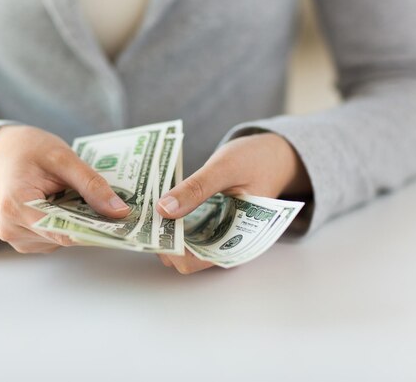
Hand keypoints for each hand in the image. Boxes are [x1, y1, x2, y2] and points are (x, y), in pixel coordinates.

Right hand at [0, 125, 129, 253]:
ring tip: (81, 196)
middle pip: (65, 236)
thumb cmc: (29, 150)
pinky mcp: (26, 240)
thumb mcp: (63, 158)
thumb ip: (91, 184)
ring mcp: (18, 238)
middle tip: (113, 205)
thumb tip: (119, 211)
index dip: (95, 230)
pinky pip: (57, 237)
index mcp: (16, 206)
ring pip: (63, 239)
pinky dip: (69, 223)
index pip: (62, 231)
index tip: (123, 224)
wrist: (4, 153)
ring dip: (79, 222)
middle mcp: (12, 229)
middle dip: (90, 222)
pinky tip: (70, 204)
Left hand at [156, 133, 310, 273]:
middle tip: (140, 217)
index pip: (195, 261)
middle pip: (184, 257)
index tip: (149, 229)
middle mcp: (227, 245)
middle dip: (161, 240)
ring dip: (163, 232)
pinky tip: (157, 207)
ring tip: (145, 211)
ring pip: (181, 246)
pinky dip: (170, 222)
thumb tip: (164, 209)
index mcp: (239, 240)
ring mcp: (217, 236)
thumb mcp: (225, 168)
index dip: (170, 249)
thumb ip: (196, 189)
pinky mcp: (209, 225)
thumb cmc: (257, 160)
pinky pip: (184, 231)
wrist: (275, 155)